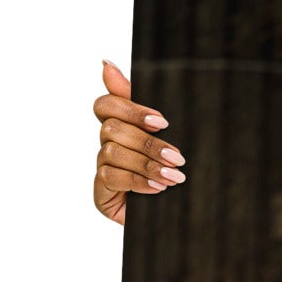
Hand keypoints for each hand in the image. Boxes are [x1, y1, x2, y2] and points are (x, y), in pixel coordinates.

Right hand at [92, 60, 185, 224]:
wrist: (180, 218)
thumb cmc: (174, 173)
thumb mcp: (169, 137)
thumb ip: (144, 105)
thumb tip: (106, 63)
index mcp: (122, 126)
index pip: (106, 104)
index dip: (130, 108)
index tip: (162, 121)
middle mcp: (107, 144)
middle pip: (111, 128)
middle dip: (147, 142)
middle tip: (177, 156)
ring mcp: (102, 168)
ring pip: (112, 152)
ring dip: (147, 164)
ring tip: (174, 177)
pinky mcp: (101, 192)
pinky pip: (111, 177)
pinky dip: (138, 181)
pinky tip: (158, 188)